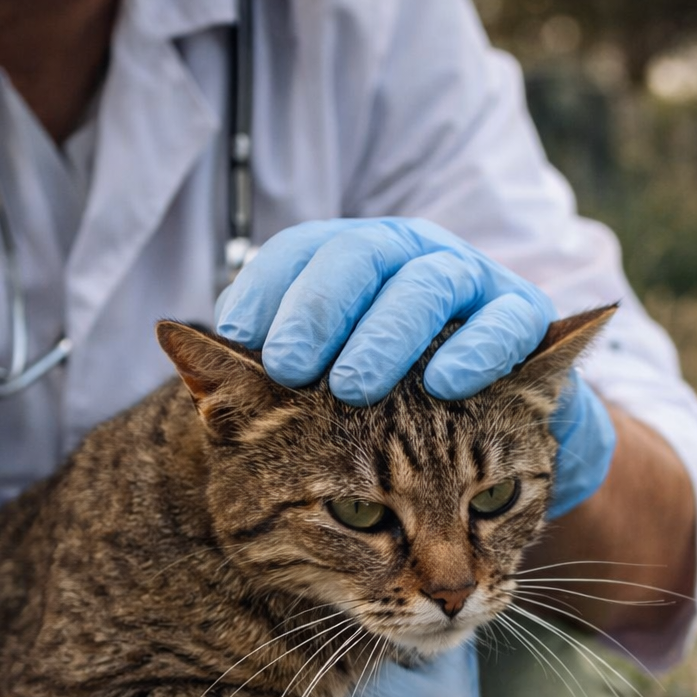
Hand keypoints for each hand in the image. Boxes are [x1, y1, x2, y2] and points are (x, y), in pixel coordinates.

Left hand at [214, 217, 614, 516]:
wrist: (479, 445)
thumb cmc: (379, 428)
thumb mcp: (305, 411)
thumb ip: (249, 389)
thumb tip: (174, 340)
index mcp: (349, 265)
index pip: (300, 251)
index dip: (268, 288)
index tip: (239, 338)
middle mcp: (407, 259)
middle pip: (362, 256)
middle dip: (321, 308)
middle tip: (288, 366)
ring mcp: (470, 283)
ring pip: (430, 282)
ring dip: (389, 332)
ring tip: (354, 386)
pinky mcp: (523, 318)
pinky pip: (506, 322)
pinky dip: (477, 349)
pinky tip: (447, 383)